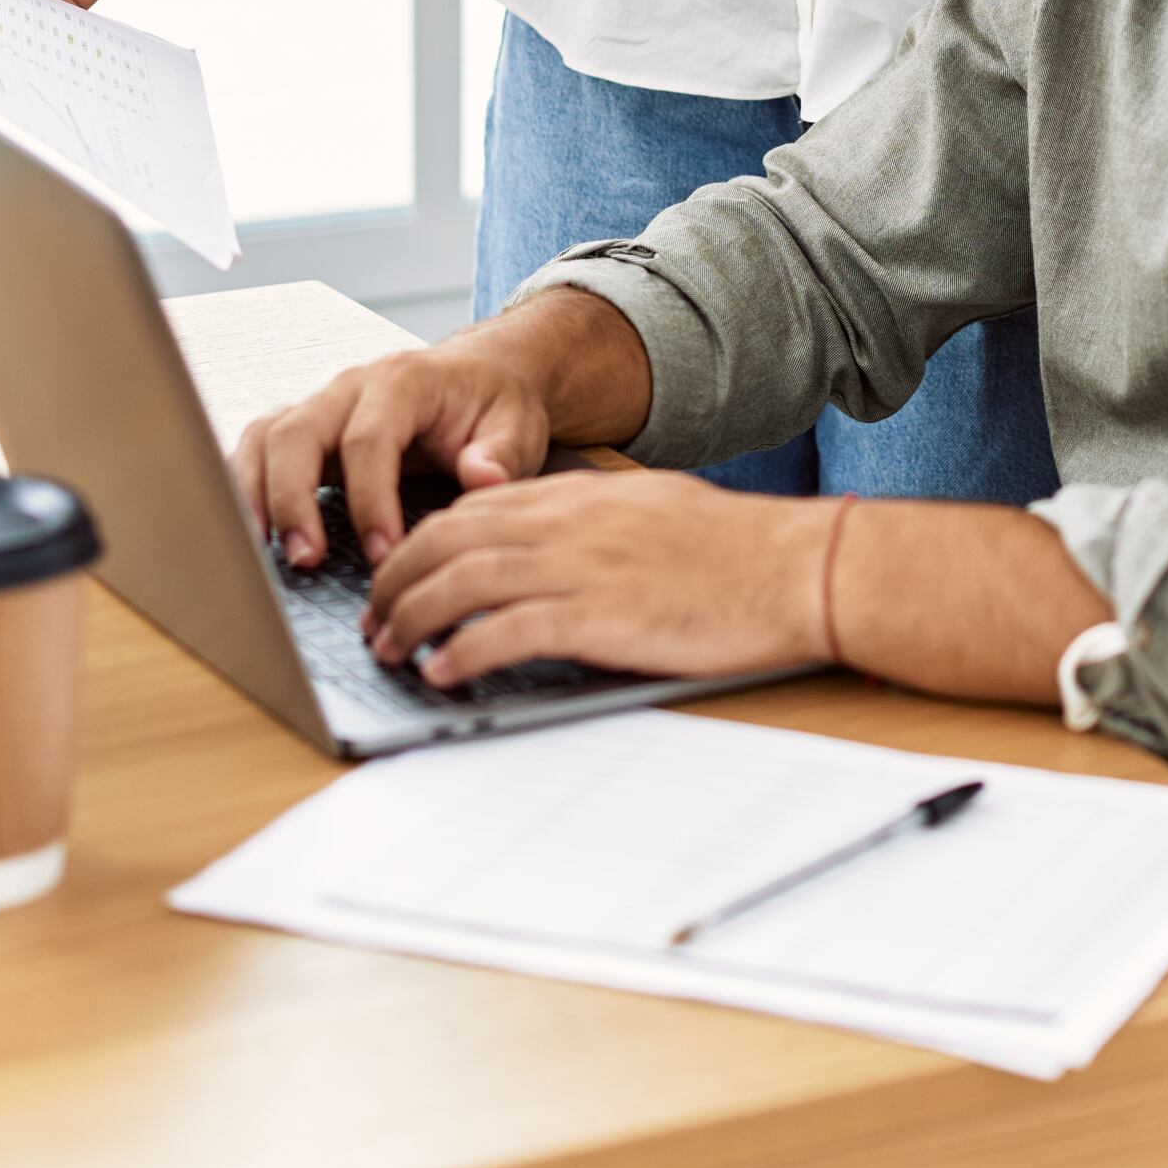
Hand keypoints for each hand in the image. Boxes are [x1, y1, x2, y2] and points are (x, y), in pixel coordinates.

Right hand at [235, 345, 562, 568]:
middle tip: (308, 558)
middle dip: (295, 498)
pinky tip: (253, 533)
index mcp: (402, 381)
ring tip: (264, 550)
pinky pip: (261, 449)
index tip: (383, 552)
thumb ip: (501, 454)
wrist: (481, 377)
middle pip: (299, 433)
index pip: (370, 438)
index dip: (370, 499)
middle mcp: (350, 387)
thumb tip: (480, 476)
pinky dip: (247, 487)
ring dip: (259, 494)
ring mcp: (322, 405)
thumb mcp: (517, 426)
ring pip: (267, 437)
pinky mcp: (307, 430)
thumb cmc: (495, 404)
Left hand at [362, 472, 833, 686]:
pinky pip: (507, 631)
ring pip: (462, 581)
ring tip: (389, 649)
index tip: (397, 576)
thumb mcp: (649, 511)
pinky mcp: (599, 615)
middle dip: (394, 580)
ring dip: (411, 617)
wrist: (794, 567)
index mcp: (578, 495)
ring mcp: (580, 566)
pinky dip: (464, 651)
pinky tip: (444, 672)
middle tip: (374, 619)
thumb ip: (590, 523)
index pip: (470, 509)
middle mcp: (567, 523)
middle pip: (447, 539)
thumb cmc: (735, 549)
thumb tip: (547, 552)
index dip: (419, 544)